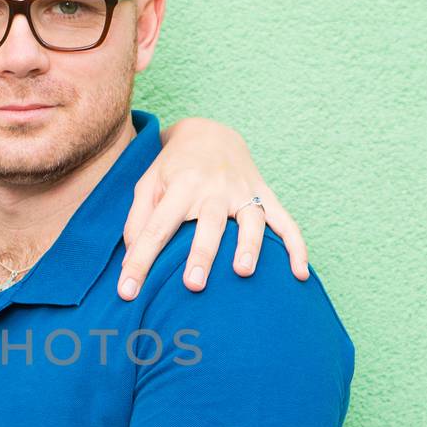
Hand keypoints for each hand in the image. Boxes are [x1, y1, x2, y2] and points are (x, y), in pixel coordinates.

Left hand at [119, 118, 309, 297]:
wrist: (211, 134)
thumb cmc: (173, 168)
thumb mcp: (147, 185)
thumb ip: (137, 221)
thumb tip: (130, 260)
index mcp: (181, 185)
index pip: (157, 227)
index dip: (141, 261)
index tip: (127, 292)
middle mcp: (214, 188)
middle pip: (209, 222)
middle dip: (202, 253)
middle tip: (194, 285)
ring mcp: (244, 191)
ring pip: (250, 220)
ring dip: (249, 246)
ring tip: (243, 273)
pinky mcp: (265, 196)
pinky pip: (285, 222)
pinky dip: (296, 247)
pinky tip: (299, 275)